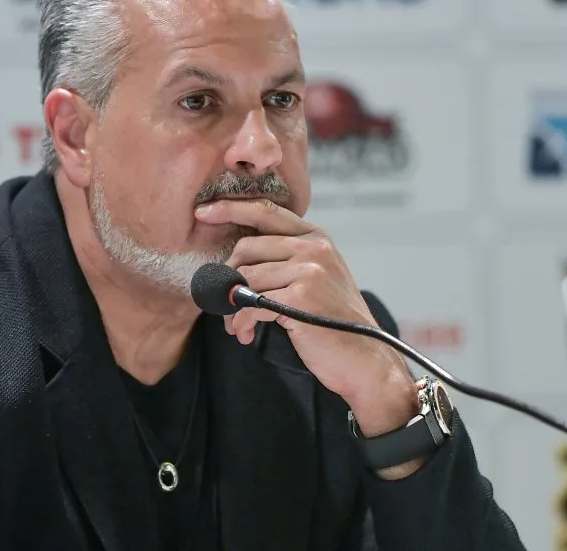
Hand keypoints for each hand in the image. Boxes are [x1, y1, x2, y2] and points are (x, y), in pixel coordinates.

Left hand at [194, 199, 420, 448]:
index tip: (203, 212)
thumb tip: (235, 258)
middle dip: (228, 278)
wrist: (363, 358)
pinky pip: (250, 303)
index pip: (266, 211)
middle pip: (246, 247)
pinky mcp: (300, 295)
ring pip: (245, 278)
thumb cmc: (333, 322)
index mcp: (316, 237)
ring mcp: (309, 269)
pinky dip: (240, 322)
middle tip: (225, 305)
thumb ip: (286, 259)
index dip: (230, 208)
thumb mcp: (317, 278)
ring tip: (236, 326)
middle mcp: (314, 247)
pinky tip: (245, 335)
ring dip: (231, 307)